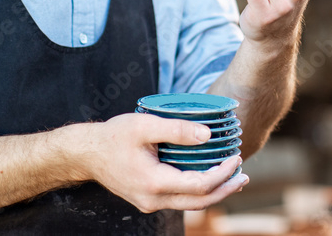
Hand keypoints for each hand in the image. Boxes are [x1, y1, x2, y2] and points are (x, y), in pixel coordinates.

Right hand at [81, 113, 247, 211]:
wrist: (87, 154)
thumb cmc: (114, 136)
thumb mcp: (145, 126)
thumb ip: (177, 129)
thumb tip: (207, 136)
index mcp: (154, 182)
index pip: (199, 186)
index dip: (222, 174)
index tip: (236, 157)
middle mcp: (153, 199)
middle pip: (199, 202)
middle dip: (225, 189)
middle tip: (244, 175)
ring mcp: (150, 202)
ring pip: (190, 205)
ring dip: (214, 192)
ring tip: (234, 178)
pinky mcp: (148, 199)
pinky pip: (180, 199)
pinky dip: (198, 190)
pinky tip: (209, 177)